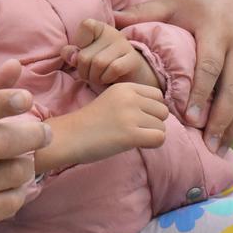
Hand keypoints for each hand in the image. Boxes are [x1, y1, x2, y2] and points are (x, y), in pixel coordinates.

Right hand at [0, 59, 52, 232]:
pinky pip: (6, 203)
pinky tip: (14, 186)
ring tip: (24, 162)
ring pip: (7, 174)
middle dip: (30, 136)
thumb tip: (15, 65)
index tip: (27, 98)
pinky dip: (19, 193)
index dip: (0, 102)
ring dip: (26, 166)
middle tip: (45, 133)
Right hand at [36, 83, 166, 172]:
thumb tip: (160, 113)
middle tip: (135, 130)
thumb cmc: (90, 122)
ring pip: (162, 126)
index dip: (151, 109)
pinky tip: (137, 144)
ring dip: (151, 135)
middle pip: (163, 111)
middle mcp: (130, 98)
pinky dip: (152, 144)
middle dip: (153, 122)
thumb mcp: (112, 100)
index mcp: (125, 87)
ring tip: (132, 137)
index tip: (137, 118)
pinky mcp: (131, 134)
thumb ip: (133, 101)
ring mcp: (131, 115)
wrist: (70, 135)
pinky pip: (159, 138)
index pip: (157, 95)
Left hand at [60, 18, 158, 88]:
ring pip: (98, 63)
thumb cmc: (105, 67)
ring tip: (99, 78)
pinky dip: (107, 78)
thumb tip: (68, 54)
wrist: (133, 78)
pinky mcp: (133, 59)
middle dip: (84, 71)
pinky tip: (109, 79)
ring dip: (94, 77)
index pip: (86, 25)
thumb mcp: (87, 59)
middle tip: (90, 75)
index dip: (80, 42)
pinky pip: (113, 69)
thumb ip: (74, 54)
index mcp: (100, 28)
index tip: (84, 53)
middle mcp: (113, 33)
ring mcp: (125, 45)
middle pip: (85, 54)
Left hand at [115, 0, 232, 155]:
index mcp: (215, 29)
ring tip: (219, 148)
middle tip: (208, 144)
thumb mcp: (170, 1)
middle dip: (222, 118)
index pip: (209, 66)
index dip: (201, 93)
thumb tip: (111, 22)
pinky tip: (232, 134)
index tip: (190, 118)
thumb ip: (143, 13)